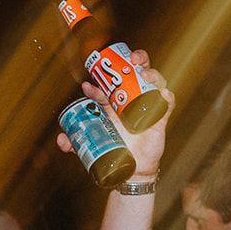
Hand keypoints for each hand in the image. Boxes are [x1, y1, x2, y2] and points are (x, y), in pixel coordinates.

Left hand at [55, 56, 173, 177]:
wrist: (132, 169)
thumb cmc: (113, 151)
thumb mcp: (91, 146)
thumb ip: (75, 143)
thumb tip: (62, 140)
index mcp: (115, 102)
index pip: (110, 83)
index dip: (99, 80)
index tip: (87, 87)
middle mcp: (132, 99)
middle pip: (137, 72)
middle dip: (135, 60)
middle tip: (130, 60)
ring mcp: (148, 106)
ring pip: (155, 82)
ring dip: (152, 74)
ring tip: (144, 74)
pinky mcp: (160, 118)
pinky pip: (168, 104)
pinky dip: (167, 97)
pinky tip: (163, 94)